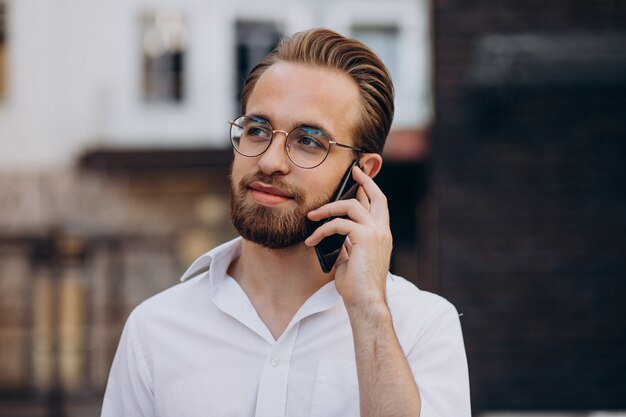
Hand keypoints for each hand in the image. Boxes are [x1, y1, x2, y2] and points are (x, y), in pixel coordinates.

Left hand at [305, 166, 391, 309]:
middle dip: (363, 181)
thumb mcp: (351, 258)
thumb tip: (335, 230)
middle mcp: (382, 231)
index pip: (379, 205)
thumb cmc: (357, 285)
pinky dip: (322, 230)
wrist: (365, 302)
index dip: (370, 189)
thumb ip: (348, 241)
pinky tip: (311, 241)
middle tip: (351, 172)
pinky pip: (339, 224)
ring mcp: (376, 233)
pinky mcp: (365, 238)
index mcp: (381, 235)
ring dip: (328, 209)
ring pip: (351, 206)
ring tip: (312, 217)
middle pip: (376, 196)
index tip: (359, 178)